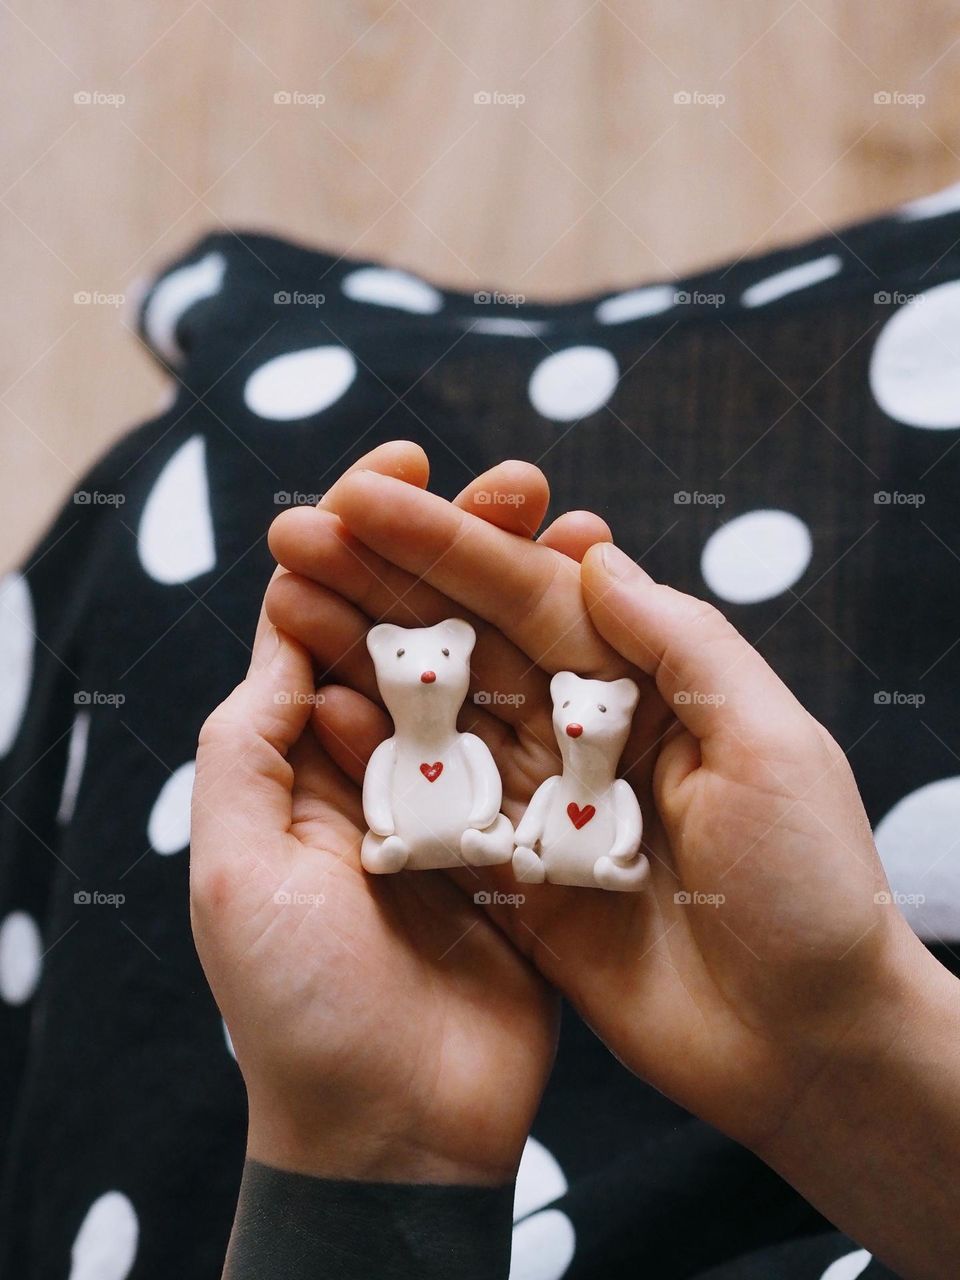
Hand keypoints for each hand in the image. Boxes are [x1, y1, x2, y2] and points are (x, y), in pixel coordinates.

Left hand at [189, 444, 557, 1188]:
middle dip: (456, 547)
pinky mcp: (526, 840)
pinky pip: (547, 745)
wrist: (395, 1128)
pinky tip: (604, 619)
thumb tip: (287, 634)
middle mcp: (382, 768)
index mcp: (303, 764)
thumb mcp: (233, 868)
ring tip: (570, 524)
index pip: (326, 624)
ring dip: (524, 595)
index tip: (394, 473)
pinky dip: (572, 681)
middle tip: (515, 478)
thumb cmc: (297, 1005)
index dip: (357, 544)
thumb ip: (250, 747)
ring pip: (493, 672)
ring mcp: (460, 800)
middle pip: (419, 629)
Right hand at [266, 453, 931, 1150]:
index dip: (446, 542)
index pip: (531, 594)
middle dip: (384, 579)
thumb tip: (593, 558)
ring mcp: (541, 804)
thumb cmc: (810, 886)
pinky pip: (434, 809)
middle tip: (299, 530)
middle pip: (468, 640)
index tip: (364, 497)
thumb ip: (681, 645)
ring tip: (290, 595)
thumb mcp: (768, 745)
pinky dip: (379, 761)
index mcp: (646, 685)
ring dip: (364, 653)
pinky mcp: (514, 877)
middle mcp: (583, 732)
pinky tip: (320, 709)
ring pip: (438, 712)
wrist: (807, 1042)